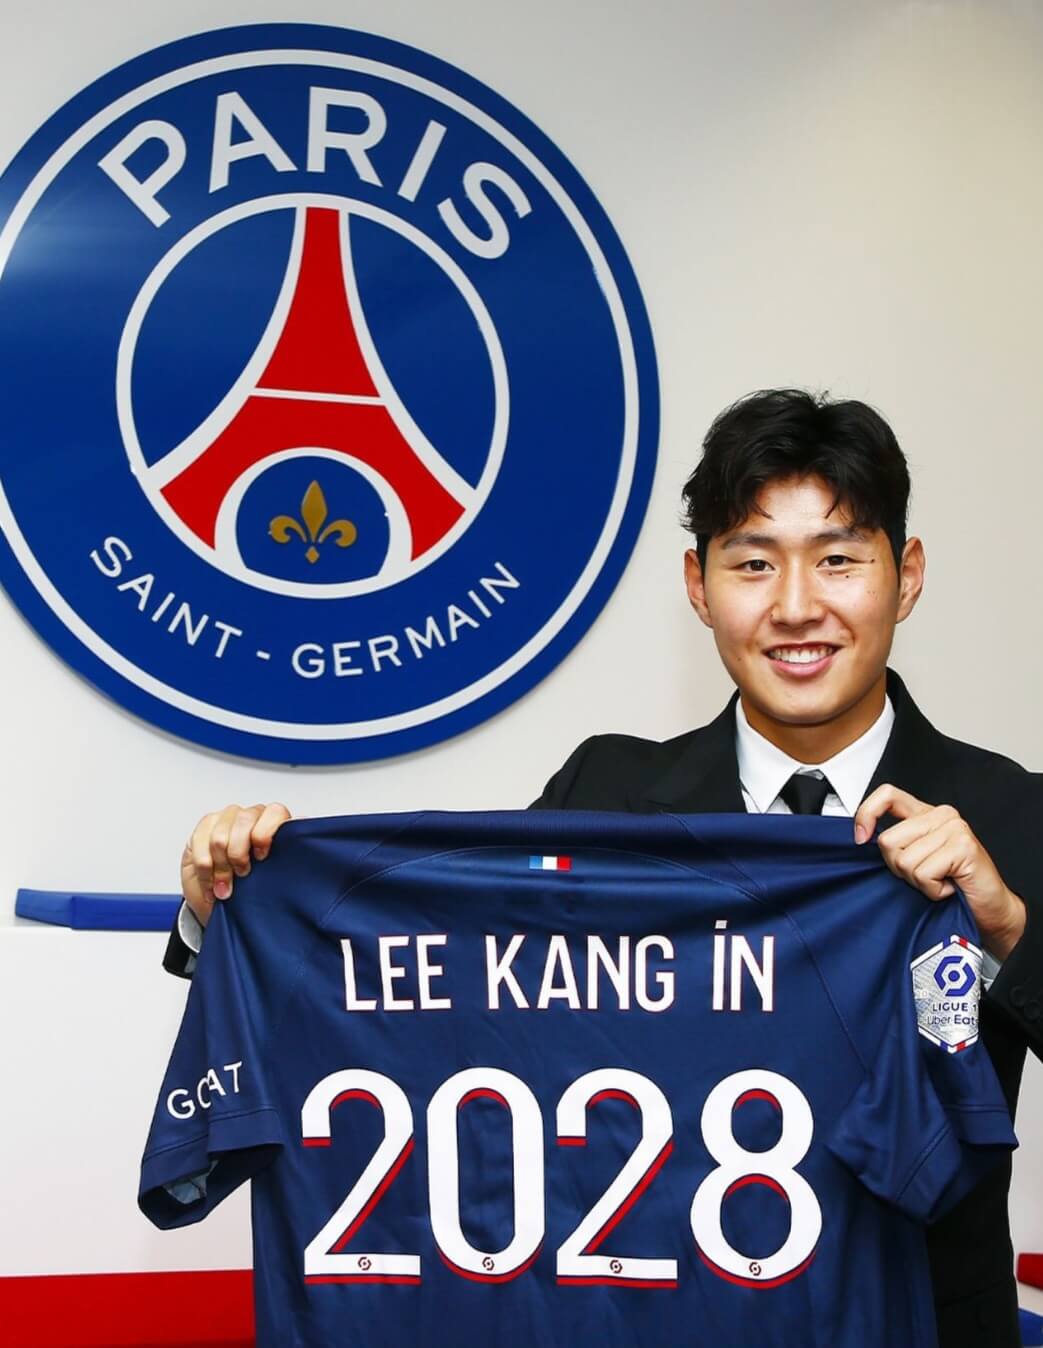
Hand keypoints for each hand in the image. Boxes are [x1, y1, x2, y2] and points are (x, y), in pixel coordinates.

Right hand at [181, 802, 290, 928]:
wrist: (223, 898)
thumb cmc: (254, 887)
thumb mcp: (277, 875)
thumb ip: (292, 856)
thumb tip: (310, 842)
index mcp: (275, 823)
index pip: (275, 813)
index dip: (265, 834)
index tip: (262, 857)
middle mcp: (253, 815)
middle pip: (243, 822)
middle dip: (239, 855)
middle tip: (242, 876)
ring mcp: (228, 818)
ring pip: (220, 836)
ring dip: (221, 867)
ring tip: (225, 888)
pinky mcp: (205, 826)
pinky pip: (200, 842)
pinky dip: (205, 868)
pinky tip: (211, 882)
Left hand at [853, 784, 1025, 958]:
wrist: (989, 910)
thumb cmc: (951, 886)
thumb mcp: (915, 860)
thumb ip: (896, 843)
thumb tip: (861, 839)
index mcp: (925, 814)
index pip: (887, 795)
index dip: (866, 814)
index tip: (860, 838)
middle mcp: (941, 815)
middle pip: (888, 840)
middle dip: (899, 868)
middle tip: (925, 876)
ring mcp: (954, 828)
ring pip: (904, 860)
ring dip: (918, 882)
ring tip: (941, 881)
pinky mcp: (963, 847)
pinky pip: (924, 874)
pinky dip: (933, 890)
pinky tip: (950, 887)